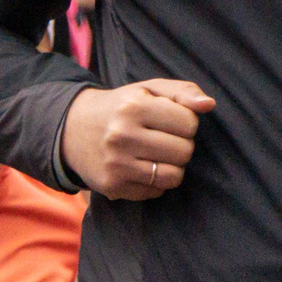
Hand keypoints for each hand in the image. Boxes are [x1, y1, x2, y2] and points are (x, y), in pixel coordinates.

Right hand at [60, 79, 213, 199]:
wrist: (72, 129)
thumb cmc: (121, 107)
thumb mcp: (149, 89)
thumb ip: (182, 91)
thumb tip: (209, 104)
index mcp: (133, 106)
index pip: (189, 123)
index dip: (185, 122)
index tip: (169, 120)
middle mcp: (122, 135)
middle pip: (184, 151)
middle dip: (180, 145)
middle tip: (162, 138)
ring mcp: (116, 164)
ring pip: (174, 176)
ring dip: (172, 166)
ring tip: (156, 154)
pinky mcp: (112, 186)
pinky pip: (156, 192)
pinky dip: (155, 182)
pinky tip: (140, 167)